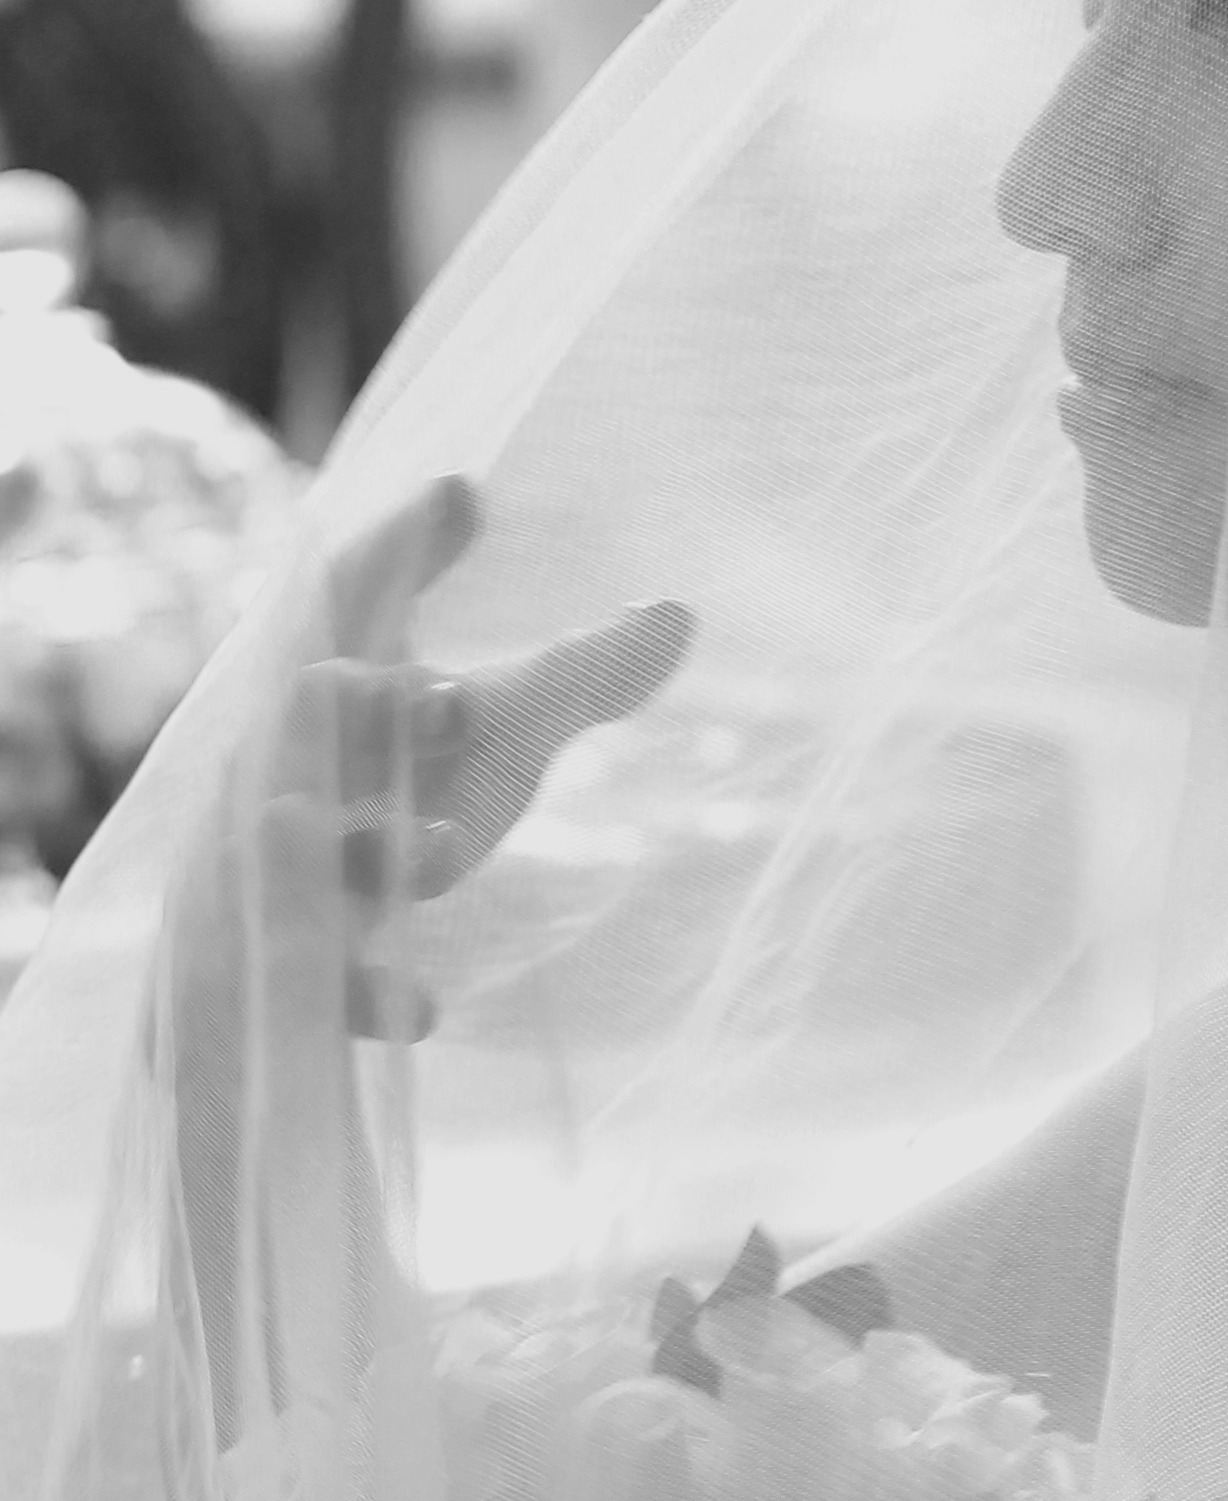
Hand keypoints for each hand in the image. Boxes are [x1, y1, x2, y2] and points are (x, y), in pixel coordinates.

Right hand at [275, 473, 691, 1037]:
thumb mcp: (488, 743)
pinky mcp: (283, 964)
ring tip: (446, 847)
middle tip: (461, 699)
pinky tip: (422, 1009)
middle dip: (377, 707)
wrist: (276, 945)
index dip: (400, 550)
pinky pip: (316, 985)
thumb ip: (573, 678)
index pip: (354, 598)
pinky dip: (366, 995)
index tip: (461, 491)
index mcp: (342, 683)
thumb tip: (677, 612)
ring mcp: (277, 862)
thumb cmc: (388, 805)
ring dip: (371, 845)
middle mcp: (294, 760)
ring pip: (305, 845)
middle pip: (317, 716)